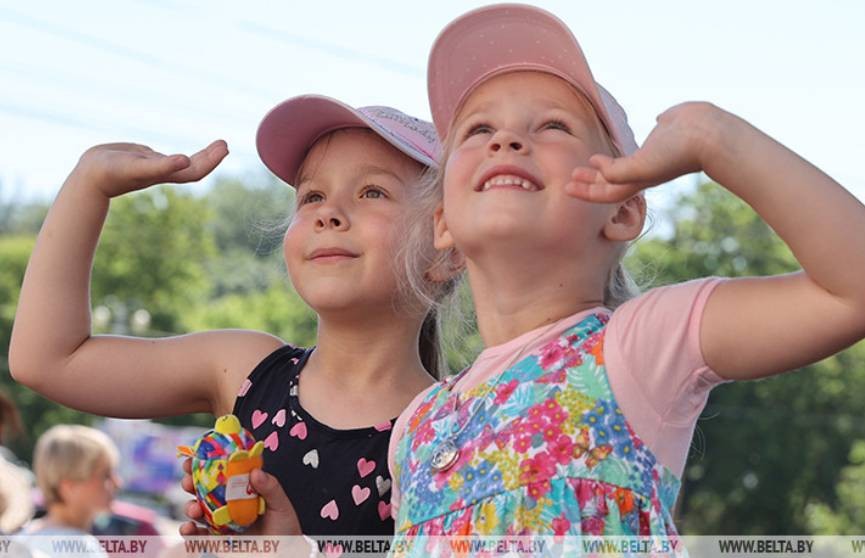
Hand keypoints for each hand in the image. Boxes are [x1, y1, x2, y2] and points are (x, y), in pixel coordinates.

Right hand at [70, 140, 228, 198]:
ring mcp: (154, 166)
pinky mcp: (143, 159)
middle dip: (211, 156)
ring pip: (184, 162)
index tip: (223, 146)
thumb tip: (186, 160)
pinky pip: (167, 158)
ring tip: (218, 144)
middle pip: (194, 167)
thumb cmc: (112, 173)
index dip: (211, 160)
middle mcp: (163, 171)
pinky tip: (183, 153)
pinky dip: (179, 155)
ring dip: (202, 155)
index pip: (195, 170)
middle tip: (224, 143)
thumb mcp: (139, 166)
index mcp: (165, 174)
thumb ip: (163, 165)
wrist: (89, 176)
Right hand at [179, 458, 301, 536]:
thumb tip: (256, 471)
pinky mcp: (216, 540)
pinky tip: (188, 528)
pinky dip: (188, 531)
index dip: (207, 463)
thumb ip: (270, 488)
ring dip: (189, 506)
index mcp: (242, 490)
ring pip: (197, 510)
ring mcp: (220, 522)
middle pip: (203, 489)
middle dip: (191, 482)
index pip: (223, 472)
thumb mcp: (281, 506)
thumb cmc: (286, 529)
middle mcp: (228, 504)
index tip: (197, 456)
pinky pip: (197, 536)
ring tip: (194, 509)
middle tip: (188, 480)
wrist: (283, 554)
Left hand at [565, 102, 722, 202]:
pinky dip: (627, 145)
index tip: (567, 186)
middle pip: (612, 181)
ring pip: (623, 163)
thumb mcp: (643, 166)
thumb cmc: (676, 153)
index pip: (606, 192)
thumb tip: (598, 169)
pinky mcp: (661, 133)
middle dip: (591, 181)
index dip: (586, 191)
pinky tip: (620, 141)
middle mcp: (644, 169)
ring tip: (590, 160)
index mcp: (637, 179)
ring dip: (605, 164)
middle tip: (572, 175)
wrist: (708, 133)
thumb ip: (619, 171)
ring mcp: (652, 152)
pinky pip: (639, 143)